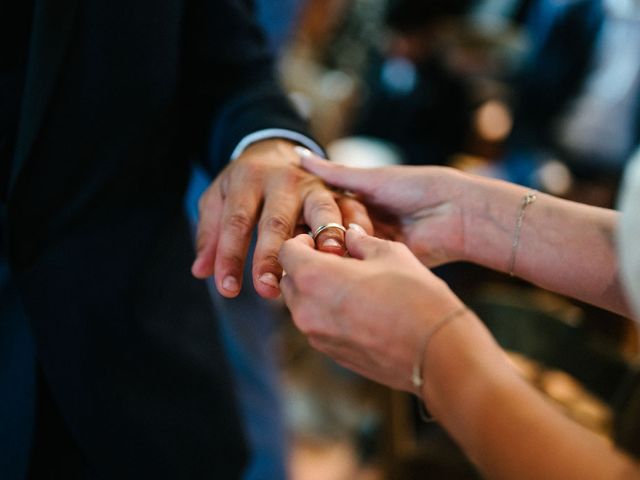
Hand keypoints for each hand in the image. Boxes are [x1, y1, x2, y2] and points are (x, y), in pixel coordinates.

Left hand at [191, 139, 371, 298]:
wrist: (276, 149)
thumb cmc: (244, 183)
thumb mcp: (217, 199)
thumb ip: (210, 234)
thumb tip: (201, 271)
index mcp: (248, 180)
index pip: (237, 222)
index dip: (230, 255)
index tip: (227, 289)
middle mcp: (283, 180)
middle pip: (277, 221)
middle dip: (272, 256)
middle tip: (268, 289)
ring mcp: (314, 185)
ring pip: (321, 209)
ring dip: (325, 235)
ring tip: (326, 260)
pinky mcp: (338, 190)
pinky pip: (352, 206)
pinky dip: (358, 226)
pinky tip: (358, 249)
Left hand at [279, 225, 462, 391]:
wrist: (436, 351)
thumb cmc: (415, 297)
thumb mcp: (390, 254)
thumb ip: (362, 242)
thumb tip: (352, 236)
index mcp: (314, 278)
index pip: (287, 252)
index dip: (303, 241)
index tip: (325, 241)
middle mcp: (306, 310)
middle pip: (290, 281)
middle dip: (307, 267)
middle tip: (338, 261)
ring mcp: (318, 337)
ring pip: (303, 306)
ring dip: (317, 292)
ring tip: (352, 285)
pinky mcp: (333, 355)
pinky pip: (319, 327)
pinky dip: (329, 314)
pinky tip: (361, 309)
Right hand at [298, 151, 469, 266]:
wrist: (456, 212)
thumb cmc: (417, 187)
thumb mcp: (371, 178)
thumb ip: (334, 173)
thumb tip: (298, 155)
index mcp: (361, 200)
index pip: (324, 209)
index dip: (308, 215)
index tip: (288, 220)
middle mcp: (365, 223)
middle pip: (332, 231)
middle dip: (322, 235)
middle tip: (306, 239)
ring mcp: (375, 244)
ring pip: (344, 249)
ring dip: (336, 251)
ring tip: (319, 252)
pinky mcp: (386, 262)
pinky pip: (362, 264)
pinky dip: (352, 264)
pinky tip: (335, 266)